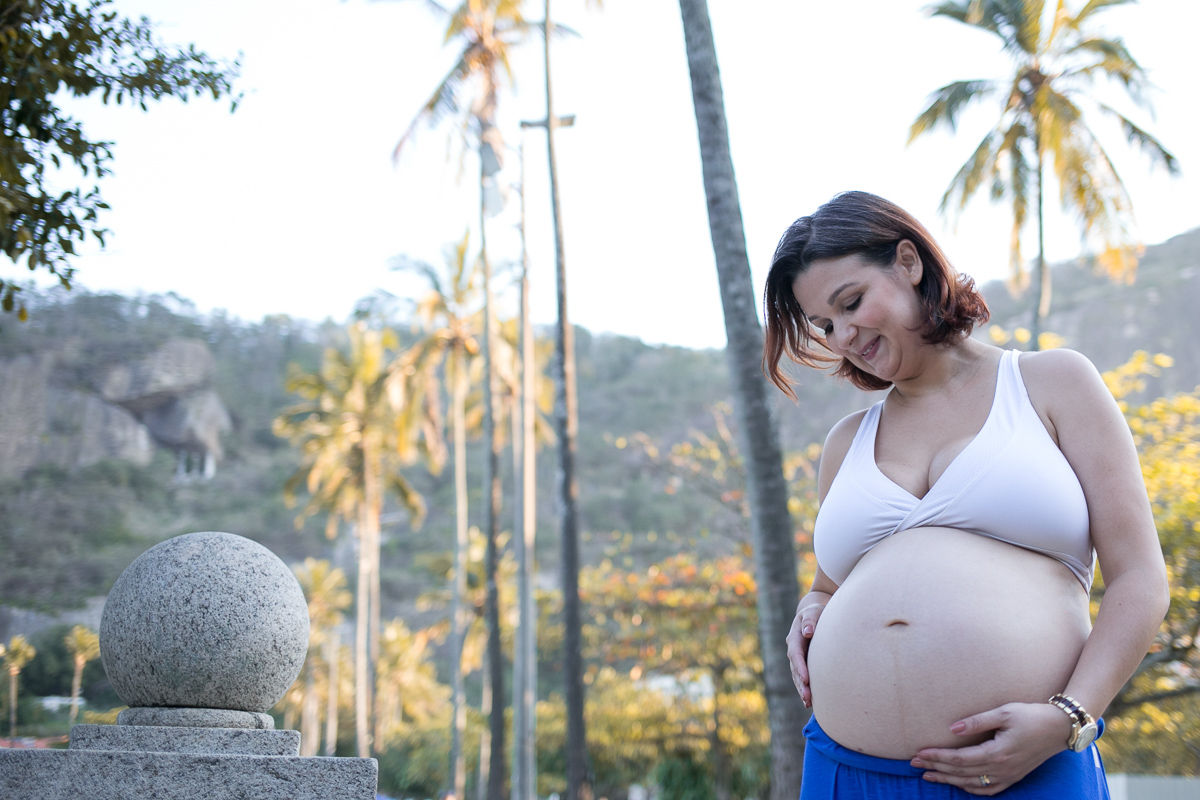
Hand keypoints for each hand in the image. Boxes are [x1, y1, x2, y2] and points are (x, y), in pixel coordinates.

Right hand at [785, 601, 823, 706]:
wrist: (815, 615)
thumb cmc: (816, 613)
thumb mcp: (814, 612)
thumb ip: (810, 620)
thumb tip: (808, 632)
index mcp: (795, 637)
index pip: (795, 654)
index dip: (800, 666)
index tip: (806, 678)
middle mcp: (794, 649)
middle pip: (795, 668)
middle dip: (800, 683)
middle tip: (807, 696)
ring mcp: (798, 657)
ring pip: (797, 676)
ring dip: (802, 689)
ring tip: (808, 703)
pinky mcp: (804, 663)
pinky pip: (803, 677)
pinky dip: (805, 688)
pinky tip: (810, 702)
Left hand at [909, 702, 1072, 794]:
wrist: (1059, 729)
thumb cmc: (1031, 716)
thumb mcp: (1004, 712)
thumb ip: (977, 721)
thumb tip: (952, 729)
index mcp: (997, 753)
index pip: (959, 759)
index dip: (937, 757)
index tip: (919, 754)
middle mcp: (1001, 769)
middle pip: (961, 773)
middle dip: (936, 769)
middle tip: (914, 764)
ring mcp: (1008, 776)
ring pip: (972, 784)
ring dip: (948, 780)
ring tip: (928, 776)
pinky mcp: (1013, 777)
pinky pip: (988, 789)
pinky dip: (970, 789)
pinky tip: (959, 785)